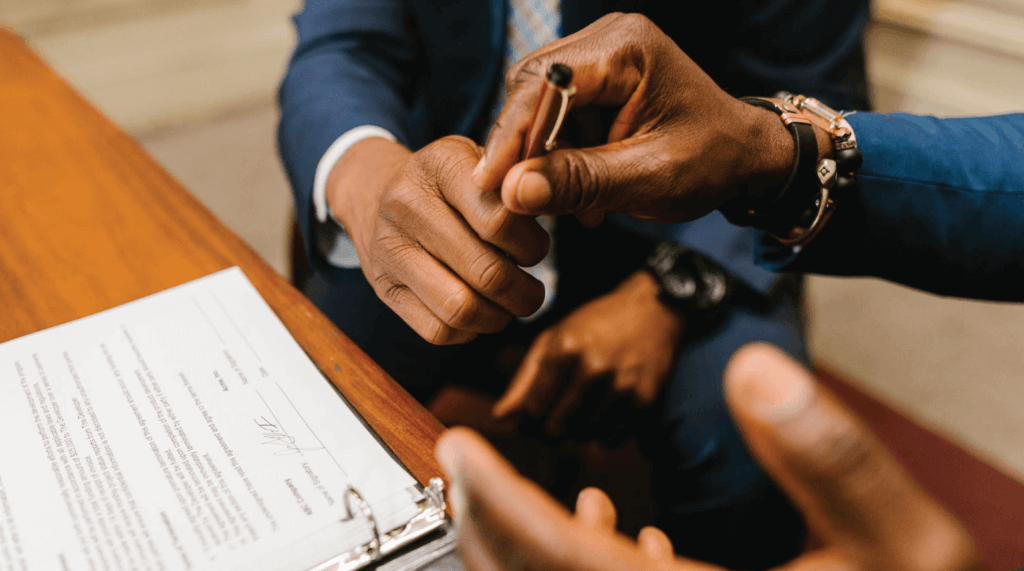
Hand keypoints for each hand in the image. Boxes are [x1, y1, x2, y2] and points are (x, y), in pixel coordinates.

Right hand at [327, 135, 549, 343]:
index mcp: (442, 165)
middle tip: (533, 291)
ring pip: (461, 309)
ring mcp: (389, 248)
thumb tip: (556, 200)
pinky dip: (469, 331)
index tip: (535, 249)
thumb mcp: (487, 165)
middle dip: (524, 292)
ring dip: (498, 317)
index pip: (500, 221)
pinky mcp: (383, 287)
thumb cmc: (456, 185)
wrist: (382, 196)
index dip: (532, 247)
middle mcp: (407, 204)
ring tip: (508, 305)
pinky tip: (478, 311)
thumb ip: (523, 182)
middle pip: (487, 272)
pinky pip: (438, 331)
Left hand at [436, 343, 982, 570]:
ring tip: (516, 489)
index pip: (558, 557)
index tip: (458, 445)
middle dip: (489, 522)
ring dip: (528, 542)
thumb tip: (760, 372)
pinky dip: (584, 560)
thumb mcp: (904, 544)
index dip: (496, 497)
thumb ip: (829, 456)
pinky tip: (612, 528)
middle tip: (466, 463)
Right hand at [472, 13, 817, 224]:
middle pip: (531, 89)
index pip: (544, 85)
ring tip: (564, 199)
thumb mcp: (648, 178)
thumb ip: (579, 181)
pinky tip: (578, 187)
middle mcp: (608, 40)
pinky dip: (557, 153)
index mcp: (626, 49)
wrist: (746, 157)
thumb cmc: (712, 162)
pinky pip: (555, 114)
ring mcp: (601, 57)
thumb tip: (512, 192)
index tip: (488, 185)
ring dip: (541, 155)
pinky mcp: (597, 80)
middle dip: (523, 148)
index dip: (511, 136)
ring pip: (537, 105)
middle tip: (516, 199)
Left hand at [492, 271, 682, 435]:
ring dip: (576, 432)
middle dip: (550, 429)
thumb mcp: (553, 340)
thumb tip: (500, 418)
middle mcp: (592, 368)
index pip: (533, 409)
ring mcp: (621, 385)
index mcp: (563, 348)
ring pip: (583, 437)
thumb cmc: (594, 325)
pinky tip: (602, 414)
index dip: (527, 420)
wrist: (652, 310)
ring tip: (580, 412)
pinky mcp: (644, 400)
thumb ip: (524, 380)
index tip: (530, 419)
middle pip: (556, 428)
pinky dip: (602, 436)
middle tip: (554, 419)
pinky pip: (610, 440)